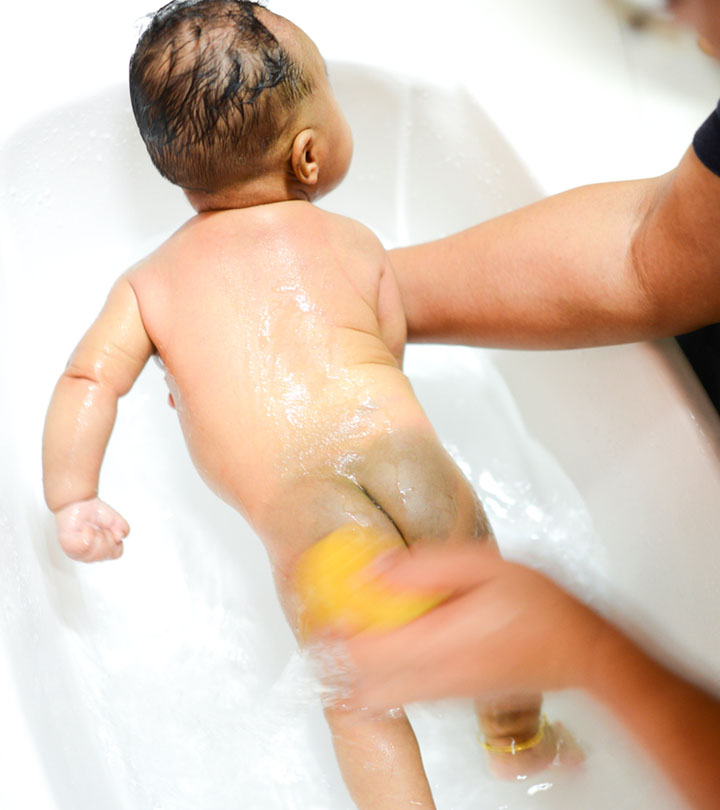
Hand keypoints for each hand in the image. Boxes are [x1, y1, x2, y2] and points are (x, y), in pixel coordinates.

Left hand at [54, 497, 128, 561]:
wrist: (77, 502)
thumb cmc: (92, 512)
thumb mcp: (115, 519)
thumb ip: (123, 528)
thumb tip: (120, 536)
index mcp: (101, 551)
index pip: (116, 553)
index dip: (115, 540)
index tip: (109, 530)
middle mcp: (89, 555)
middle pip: (107, 554)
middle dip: (107, 537)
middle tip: (100, 528)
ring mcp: (77, 552)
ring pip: (95, 553)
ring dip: (97, 535)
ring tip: (92, 527)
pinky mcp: (69, 545)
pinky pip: (85, 545)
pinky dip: (88, 533)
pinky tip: (85, 528)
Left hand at [335, 545, 606, 710]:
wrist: (578, 651)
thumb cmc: (539, 608)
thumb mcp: (484, 566)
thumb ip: (425, 568)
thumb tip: (376, 570)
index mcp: (440, 644)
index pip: (365, 655)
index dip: (334, 638)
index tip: (323, 613)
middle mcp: (436, 678)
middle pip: (361, 688)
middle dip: (335, 662)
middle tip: (330, 626)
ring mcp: (443, 695)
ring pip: (378, 699)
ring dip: (354, 672)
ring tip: (351, 634)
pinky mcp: (451, 698)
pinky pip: (400, 697)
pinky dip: (378, 679)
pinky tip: (385, 648)